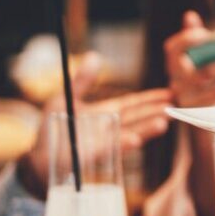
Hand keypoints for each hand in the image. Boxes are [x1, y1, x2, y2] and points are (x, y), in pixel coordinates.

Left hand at [21, 53, 173, 193]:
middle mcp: (109, 129)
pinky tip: (135, 139)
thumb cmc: (52, 129)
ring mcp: (104, 144)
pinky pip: (111, 149)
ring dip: (146, 130)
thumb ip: (82, 81)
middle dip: (155, 113)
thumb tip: (95, 56)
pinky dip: (123, 144)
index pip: (132, 105)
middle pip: (137, 119)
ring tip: (163, 123)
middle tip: (176, 107)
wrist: (38, 159)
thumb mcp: (66, 99)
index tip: (168, 94)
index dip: (149, 100)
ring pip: (130, 134)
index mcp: (105, 114)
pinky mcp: (93, 156)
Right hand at [163, 11, 214, 106]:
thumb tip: (189, 15)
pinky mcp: (200, 113)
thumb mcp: (195, 52)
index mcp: (173, 62)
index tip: (205, 34)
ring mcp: (187, 99)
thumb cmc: (198, 68)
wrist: (195, 101)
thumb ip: (192, 34)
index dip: (187, 40)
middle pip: (205, 73)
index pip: (173, 48)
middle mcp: (176, 82)